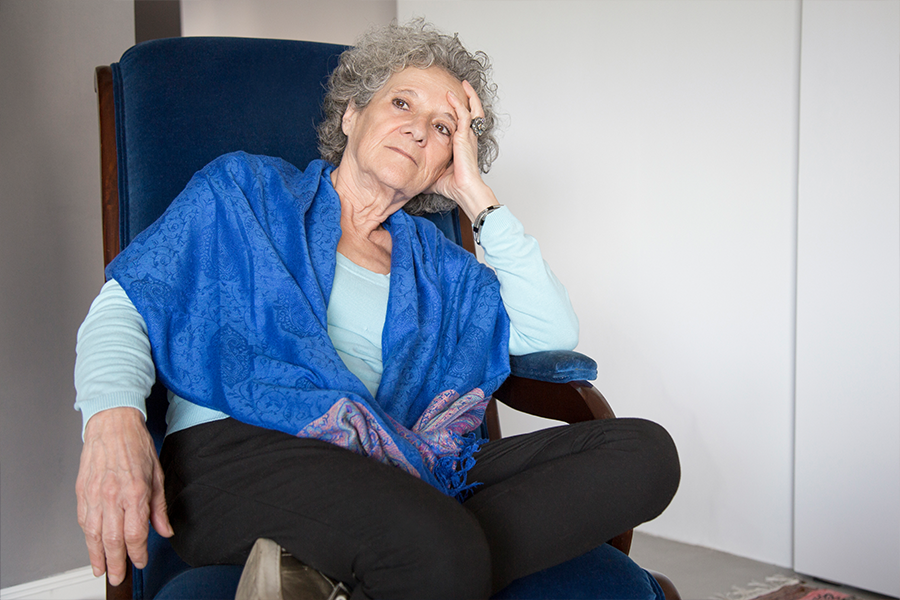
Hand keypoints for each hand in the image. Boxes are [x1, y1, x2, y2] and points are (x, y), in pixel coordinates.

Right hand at [76, 407, 172, 585]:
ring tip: (101, 569)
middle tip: (117, 576)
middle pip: (112, 540)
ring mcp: (94, 495)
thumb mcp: (157, 474)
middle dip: (115, 563)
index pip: (135, 534)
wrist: (112, 424)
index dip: (138, 553)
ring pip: (93, 535)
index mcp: (135, 492)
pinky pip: (83, 521)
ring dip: (97, 555)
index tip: (141, 561)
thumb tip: (165, 529)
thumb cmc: (136, 444)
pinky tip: (92, 545)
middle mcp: (113, 496)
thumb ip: (159, 506)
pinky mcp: (82, 492)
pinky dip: (87, 537)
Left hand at [429, 80, 498, 220]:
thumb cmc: (452, 185)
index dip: (462, 111)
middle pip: (474, 112)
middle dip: (470, 98)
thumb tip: (413, 174)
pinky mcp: (465, 137)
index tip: (454, 102)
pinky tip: (450, 95)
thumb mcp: (434, 171)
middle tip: (464, 86)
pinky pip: (463, 115)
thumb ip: (426, 167)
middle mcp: (468, 138)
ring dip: (468, 96)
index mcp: (463, 145)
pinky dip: (458, 103)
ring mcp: (468, 137)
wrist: (463, 190)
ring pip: (472, 109)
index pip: (465, 123)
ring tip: (463, 84)